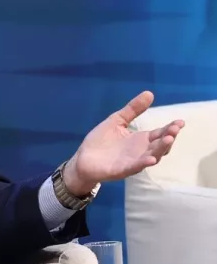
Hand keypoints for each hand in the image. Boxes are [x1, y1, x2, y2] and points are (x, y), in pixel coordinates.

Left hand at [63, 91, 184, 195]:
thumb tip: (149, 93)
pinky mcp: (122, 170)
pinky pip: (135, 167)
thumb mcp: (117, 121)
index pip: (159, 133)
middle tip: (174, 130)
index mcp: (140, 139)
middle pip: (159, 145)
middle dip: (168, 138)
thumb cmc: (101, 141)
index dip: (170, 128)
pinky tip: (150, 159)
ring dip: (160, 149)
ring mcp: (133, 161)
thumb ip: (132, 109)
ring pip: (152, 156)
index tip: (180, 122)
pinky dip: (143, 163)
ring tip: (168, 140)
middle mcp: (141, 151)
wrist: (83, 159)